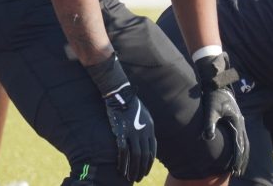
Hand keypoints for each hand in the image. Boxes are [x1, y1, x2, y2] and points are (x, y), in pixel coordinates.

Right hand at [87, 53, 156, 181]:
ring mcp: (133, 132)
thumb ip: (146, 128)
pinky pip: (123, 151)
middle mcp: (144, 131)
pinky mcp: (122, 131)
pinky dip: (123, 162)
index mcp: (150, 128)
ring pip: (135, 156)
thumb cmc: (131, 105)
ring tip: (129, 177)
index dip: (148, 164)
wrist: (120, 95)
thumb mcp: (144, 115)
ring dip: (133, 169)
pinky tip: (120, 169)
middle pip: (144, 156)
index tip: (144, 172)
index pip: (152, 151)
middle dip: (141, 170)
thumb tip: (146, 141)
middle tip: (137, 179)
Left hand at [195, 52, 249, 175]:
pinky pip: (240, 137)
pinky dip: (241, 147)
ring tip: (239, 167)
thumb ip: (209, 123)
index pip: (239, 144)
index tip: (235, 169)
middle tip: (238, 172)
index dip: (238, 158)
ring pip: (244, 141)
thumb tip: (207, 137)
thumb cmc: (213, 97)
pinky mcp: (235, 120)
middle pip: (244, 145)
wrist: (217, 85)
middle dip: (242, 159)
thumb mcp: (211, 109)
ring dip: (243, 154)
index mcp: (236, 122)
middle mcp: (240, 123)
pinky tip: (237, 152)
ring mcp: (239, 122)